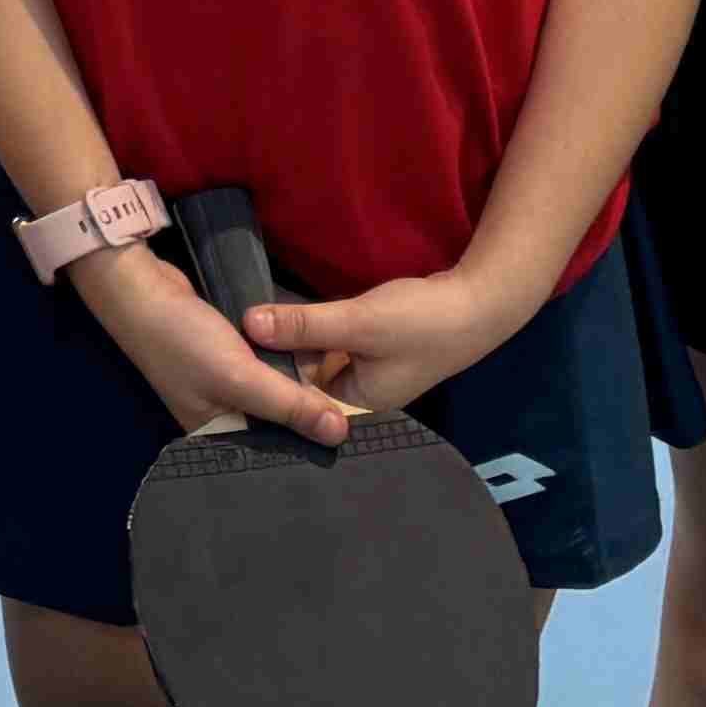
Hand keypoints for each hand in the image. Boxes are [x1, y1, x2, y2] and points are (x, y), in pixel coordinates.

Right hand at [72, 240, 349, 442]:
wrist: (141, 288)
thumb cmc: (185, 341)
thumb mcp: (241, 376)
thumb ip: (289, 404)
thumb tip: (340, 434)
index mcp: (216, 435)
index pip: (272, 452)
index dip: (308, 446)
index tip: (350, 441)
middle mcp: (222, 415)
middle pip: (276, 423)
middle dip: (307, 413)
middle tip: (354, 414)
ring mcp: (224, 384)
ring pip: (274, 393)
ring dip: (299, 384)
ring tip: (341, 385)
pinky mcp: (228, 357)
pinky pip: (266, 368)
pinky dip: (284, 362)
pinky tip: (312, 356)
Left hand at [242, 264, 542, 425]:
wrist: (479, 302)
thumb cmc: (422, 322)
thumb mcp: (357, 322)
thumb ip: (303, 324)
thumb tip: (247, 325)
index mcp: (358, 404)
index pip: (298, 401)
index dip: (265, 379)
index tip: (226, 361)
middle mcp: (361, 394)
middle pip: (304, 379)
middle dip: (275, 358)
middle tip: (228, 339)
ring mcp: (368, 370)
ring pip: (315, 358)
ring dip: (292, 342)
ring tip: (243, 327)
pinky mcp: (372, 346)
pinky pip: (330, 343)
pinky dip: (312, 331)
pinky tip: (281, 317)